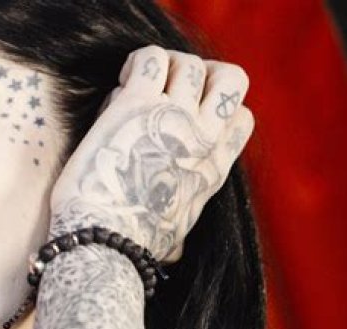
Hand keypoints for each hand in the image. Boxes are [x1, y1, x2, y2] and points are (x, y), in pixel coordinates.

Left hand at [49, 46, 252, 260]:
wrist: (105, 245)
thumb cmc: (129, 246)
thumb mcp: (172, 237)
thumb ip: (179, 229)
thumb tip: (174, 253)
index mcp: (213, 169)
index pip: (241, 118)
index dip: (217, 109)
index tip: (185, 118)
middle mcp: (202, 140)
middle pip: (232, 78)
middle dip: (203, 74)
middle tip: (169, 89)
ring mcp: (174, 119)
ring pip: (189, 64)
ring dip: (163, 68)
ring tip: (135, 89)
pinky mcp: (137, 106)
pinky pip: (152, 58)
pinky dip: (137, 63)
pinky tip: (123, 84)